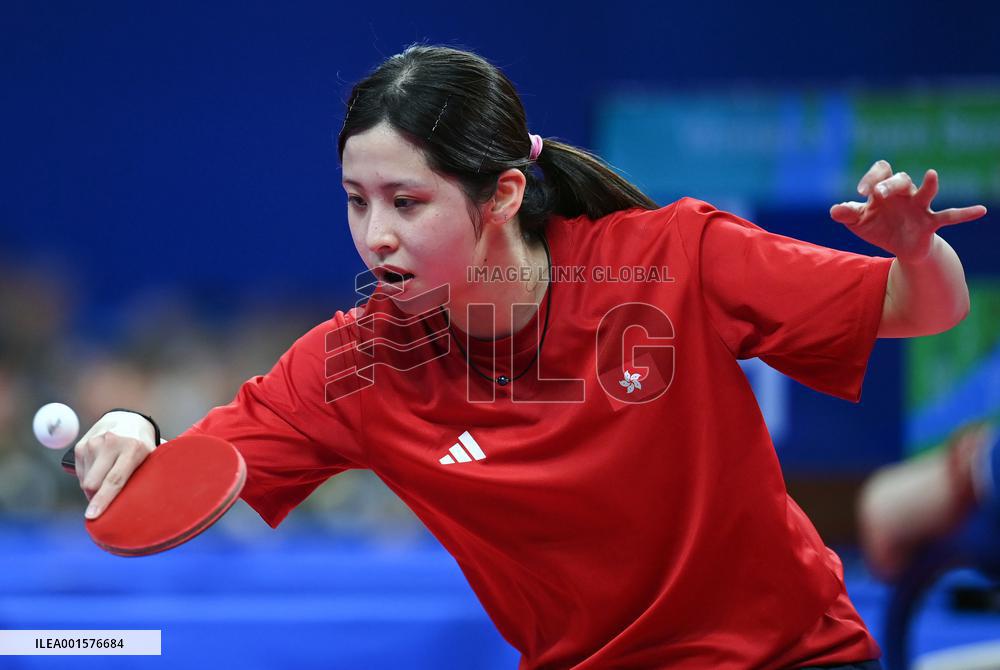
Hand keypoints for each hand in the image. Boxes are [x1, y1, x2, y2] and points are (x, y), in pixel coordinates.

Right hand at [74, 411, 156, 518]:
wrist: (127, 420)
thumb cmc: (143, 446)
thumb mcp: (152, 457)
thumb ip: (149, 475)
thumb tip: (150, 505)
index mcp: (133, 448)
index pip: (115, 479)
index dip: (103, 500)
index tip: (92, 516)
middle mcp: (111, 443)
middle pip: (93, 484)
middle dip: (96, 499)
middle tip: (106, 504)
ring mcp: (93, 443)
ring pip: (85, 481)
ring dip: (93, 489)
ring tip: (107, 481)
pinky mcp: (81, 445)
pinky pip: (79, 474)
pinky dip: (87, 479)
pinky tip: (99, 471)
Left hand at [830, 160, 987, 262]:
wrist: (899, 247)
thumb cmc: (878, 226)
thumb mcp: (858, 222)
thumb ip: (847, 214)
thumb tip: (834, 210)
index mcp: (884, 190)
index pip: (880, 172)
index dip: (870, 178)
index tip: (860, 193)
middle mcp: (904, 193)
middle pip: (900, 179)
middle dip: (889, 184)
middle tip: (877, 193)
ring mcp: (919, 207)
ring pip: (925, 191)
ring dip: (926, 185)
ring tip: (931, 174)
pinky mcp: (931, 223)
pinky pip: (950, 216)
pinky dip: (965, 213)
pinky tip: (981, 211)